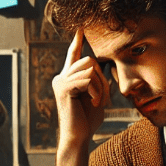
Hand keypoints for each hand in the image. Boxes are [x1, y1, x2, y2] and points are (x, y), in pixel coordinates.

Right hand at [52, 29, 107, 152]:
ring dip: (100, 85)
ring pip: (89, 67)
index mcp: (68, 78)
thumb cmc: (88, 120)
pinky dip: (96, 90)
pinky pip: (87, 78)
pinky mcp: (63, 88)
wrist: (79, 137)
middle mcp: (61, 77)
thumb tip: (105, 68)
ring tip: (98, 100)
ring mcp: (60, 81)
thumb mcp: (97, 96)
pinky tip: (94, 102)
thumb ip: (98, 81)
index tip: (81, 29)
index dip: (77, 41)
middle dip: (102, 77)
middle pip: (89, 59)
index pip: (74, 55)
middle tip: (102, 97)